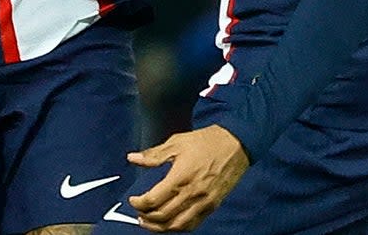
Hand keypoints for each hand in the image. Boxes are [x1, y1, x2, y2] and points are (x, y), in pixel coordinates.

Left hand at [127, 125, 249, 231]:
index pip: (153, 200)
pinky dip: (178, 227)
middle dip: (146, 217)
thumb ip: (153, 155)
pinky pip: (192, 224)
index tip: (133, 200)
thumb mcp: (177, 142)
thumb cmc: (205, 141)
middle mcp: (191, 194)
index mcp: (180, 177)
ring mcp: (203, 202)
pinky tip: (170, 223)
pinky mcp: (212, 206)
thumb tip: (132, 158)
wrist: (236, 145)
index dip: (139, 203)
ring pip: (177, 225)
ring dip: (160, 227)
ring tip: (149, 223)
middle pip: (163, 216)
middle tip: (138, 212)